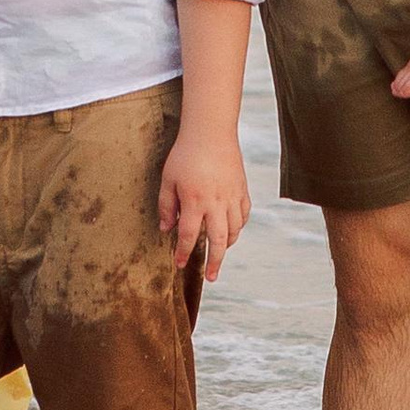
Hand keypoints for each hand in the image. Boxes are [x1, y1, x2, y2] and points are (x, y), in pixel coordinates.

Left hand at [158, 124, 250, 279]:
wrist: (211, 131)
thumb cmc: (185, 154)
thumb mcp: (168, 179)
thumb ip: (166, 206)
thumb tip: (165, 229)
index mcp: (194, 202)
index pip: (188, 236)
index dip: (182, 253)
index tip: (179, 264)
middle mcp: (216, 203)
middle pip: (218, 242)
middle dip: (214, 263)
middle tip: (211, 277)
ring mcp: (232, 197)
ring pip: (234, 231)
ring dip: (227, 245)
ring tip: (220, 253)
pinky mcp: (242, 189)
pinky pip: (244, 215)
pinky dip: (239, 226)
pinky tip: (232, 229)